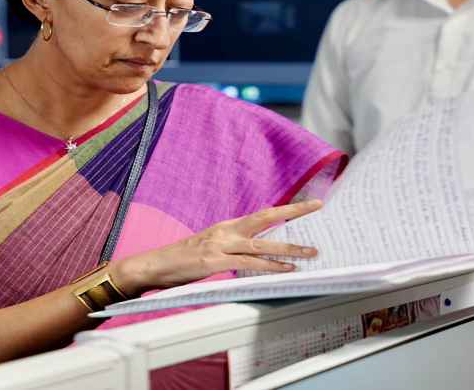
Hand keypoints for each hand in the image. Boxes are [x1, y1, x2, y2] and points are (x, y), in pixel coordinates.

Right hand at [114, 199, 322, 292]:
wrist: (154, 266)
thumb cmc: (182, 260)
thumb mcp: (212, 249)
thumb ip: (234, 249)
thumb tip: (257, 255)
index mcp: (228, 226)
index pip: (263, 214)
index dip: (287, 209)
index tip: (309, 203)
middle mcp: (227, 231)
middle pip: (267, 217)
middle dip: (295, 212)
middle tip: (318, 206)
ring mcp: (221, 245)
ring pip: (262, 244)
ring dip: (289, 248)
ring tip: (311, 252)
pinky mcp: (214, 261)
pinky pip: (248, 263)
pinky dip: (269, 266)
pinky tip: (285, 269)